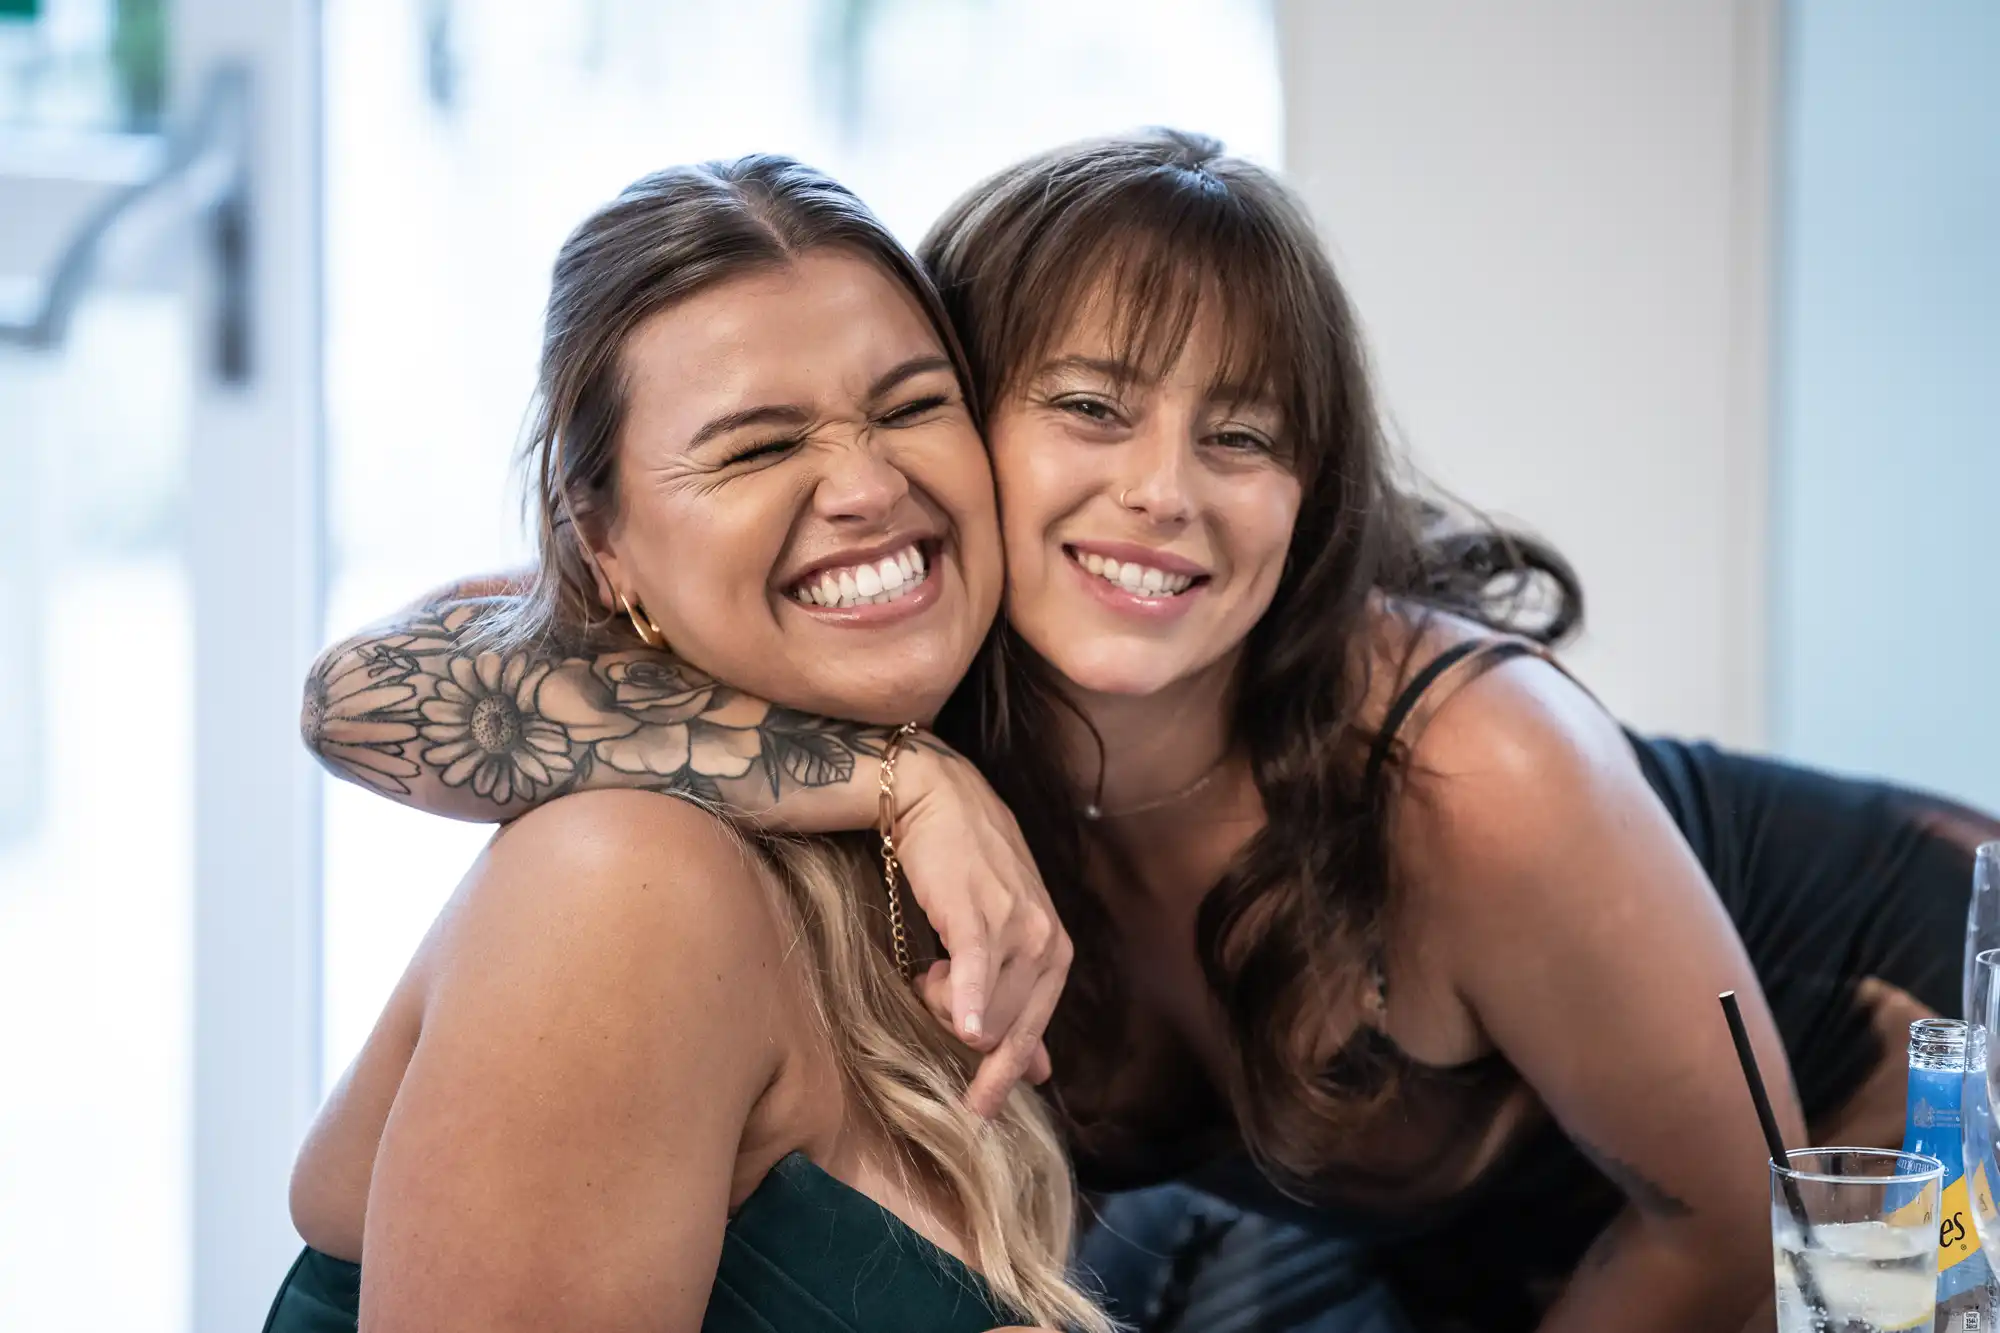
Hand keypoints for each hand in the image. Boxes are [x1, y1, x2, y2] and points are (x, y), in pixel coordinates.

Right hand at [892, 742, 1070, 1117]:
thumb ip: (1019, 1003)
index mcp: (1054, 952)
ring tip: (928, 967)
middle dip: (958, 1026)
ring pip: (981, 1008)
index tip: (979, 1111)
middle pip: (1002, 1031)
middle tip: (930, 988)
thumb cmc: (965, 869)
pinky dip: (968, 1002)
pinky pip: (976, 972)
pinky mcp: (979, 912)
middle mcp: (1045, 942)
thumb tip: (1038, 1071)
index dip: (1005, 1076)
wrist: (936, 799)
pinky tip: (963, 1025)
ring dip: (942, 1003)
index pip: (1033, 1033)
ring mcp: (1017, 927)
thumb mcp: (1002, 937)